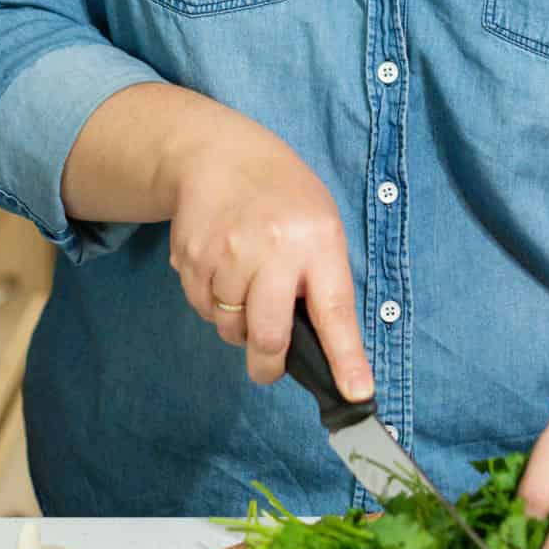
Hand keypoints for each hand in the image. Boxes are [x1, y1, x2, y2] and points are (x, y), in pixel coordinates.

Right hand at [167, 114, 373, 402]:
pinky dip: (212, 304)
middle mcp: (273, 246)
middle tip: (269, 365)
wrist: (220, 155)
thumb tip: (323, 349)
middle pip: (269, 335)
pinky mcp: (191, 256)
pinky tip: (221, 269)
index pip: (335, 310)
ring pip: (229, 327)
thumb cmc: (283, 197)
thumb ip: (323, 280)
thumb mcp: (320, 223)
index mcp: (317, 239)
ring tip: (246, 285)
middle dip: (269, 364)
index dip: (346, 358)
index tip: (357, 394)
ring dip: (238, 324)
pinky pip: (202, 309)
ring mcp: (227, 251)